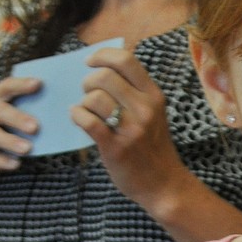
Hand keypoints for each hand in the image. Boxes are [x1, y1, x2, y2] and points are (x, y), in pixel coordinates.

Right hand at [0, 76, 41, 204]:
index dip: (19, 85)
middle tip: (35, 127)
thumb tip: (48, 127)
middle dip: (16, 117)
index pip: (3, 88)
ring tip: (27, 149)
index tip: (39, 84)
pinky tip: (13, 164)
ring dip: (8, 141)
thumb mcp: (8, 140)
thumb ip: (21, 130)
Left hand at [72, 46, 187, 213]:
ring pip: (94, 97)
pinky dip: (77, 116)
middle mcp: (144, 109)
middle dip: (88, 82)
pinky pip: (87, 121)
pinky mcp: (116, 147)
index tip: (90, 62)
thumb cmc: (154, 149)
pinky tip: (78, 119)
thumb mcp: (153, 114)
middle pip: (105, 76)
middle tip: (88, 94)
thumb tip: (103, 68)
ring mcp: (131, 129)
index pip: (125, 60)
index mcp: (153, 96)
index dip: (102, 55)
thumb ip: (135, 92)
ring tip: (86, 111)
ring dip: (83, 101)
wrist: (164, 185)